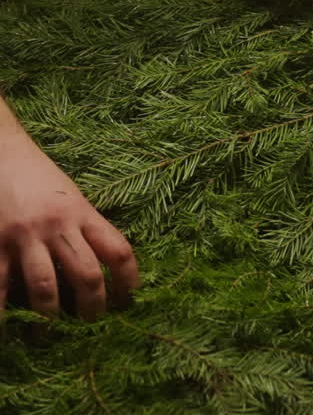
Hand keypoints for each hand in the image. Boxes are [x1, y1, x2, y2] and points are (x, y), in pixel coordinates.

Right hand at [0, 146, 137, 319]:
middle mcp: (57, 225)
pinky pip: (0, 286)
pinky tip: (8, 329)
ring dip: (49, 319)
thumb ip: (84, 226)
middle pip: (87, 276)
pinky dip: (4, 312)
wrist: (0, 149)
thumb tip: (103, 266)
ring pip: (45, 287)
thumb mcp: (70, 196)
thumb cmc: (36, 175)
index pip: (119, 251)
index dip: (129, 281)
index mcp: (83, 212)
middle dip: (92, 308)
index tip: (128, 301)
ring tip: (48, 335)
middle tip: (91, 325)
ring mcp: (23, 236)